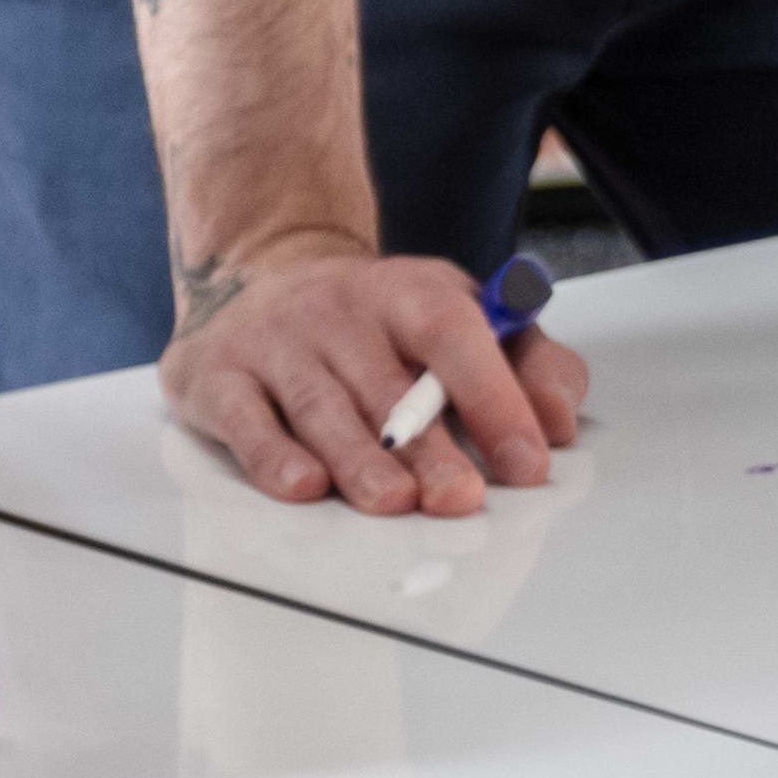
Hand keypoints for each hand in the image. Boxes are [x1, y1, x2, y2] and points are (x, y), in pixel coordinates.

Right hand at [158, 243, 584, 517]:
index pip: (455, 333)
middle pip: (387, 385)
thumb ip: (531, 364)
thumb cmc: (381, 321)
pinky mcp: (218, 377)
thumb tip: (559, 425)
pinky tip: (303, 486)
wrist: (259, 275)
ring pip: (321, 407)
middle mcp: (339, 311)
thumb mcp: (468, 316)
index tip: (526, 461)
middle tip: (459, 498)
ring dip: (359, 460)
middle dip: (427, 448)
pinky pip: (245, 418)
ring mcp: (275, 342)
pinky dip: (272, 456)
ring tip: (392, 502)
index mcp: (409, 292)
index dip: (494, 397)